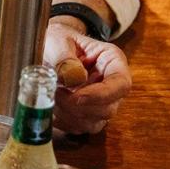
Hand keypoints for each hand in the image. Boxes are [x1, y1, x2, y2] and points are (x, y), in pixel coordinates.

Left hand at [43, 18, 130, 133]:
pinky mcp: (85, 115)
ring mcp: (100, 103)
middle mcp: (112, 85)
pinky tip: (49, 106)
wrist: (48, 49)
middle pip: (108, 109)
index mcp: (112, 62)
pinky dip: (61, 122)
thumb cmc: (57, 41)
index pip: (121, 85)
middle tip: (54, 92)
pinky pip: (77, 128)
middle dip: (78, 106)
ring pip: (93, 123)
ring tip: (50, 96)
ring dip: (68, 115)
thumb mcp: (57, 40)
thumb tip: (73, 78)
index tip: (76, 96)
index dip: (101, 95)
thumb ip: (63, 57)